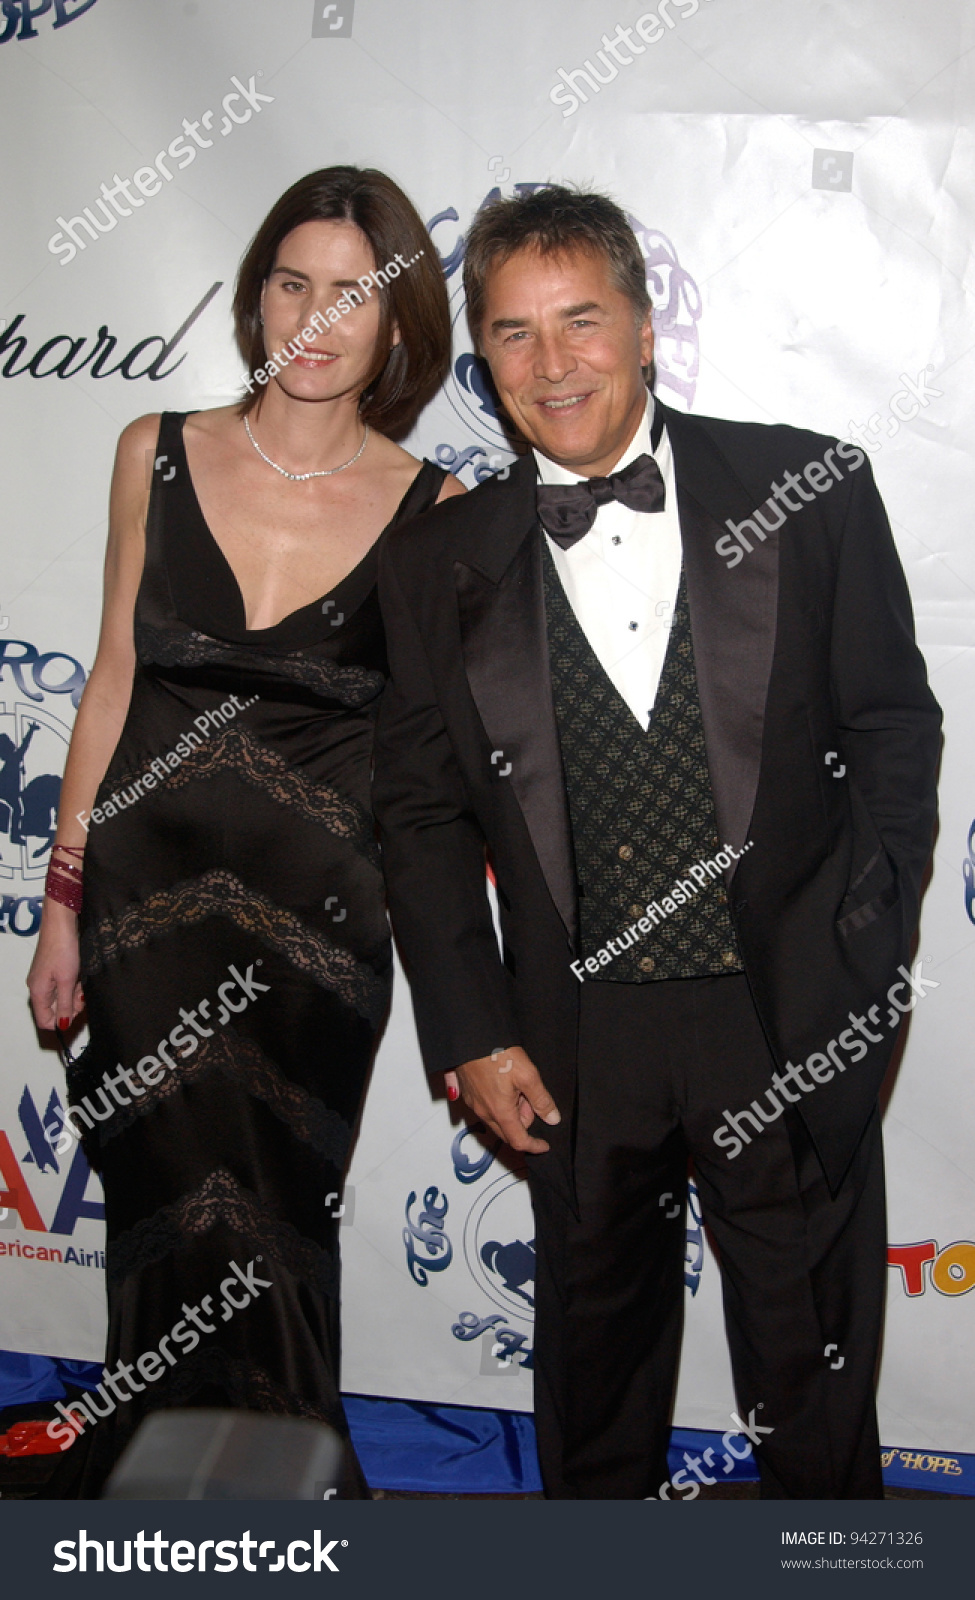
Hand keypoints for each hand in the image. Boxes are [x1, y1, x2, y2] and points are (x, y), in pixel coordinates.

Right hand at [27, 901, 83, 1031]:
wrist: (61, 923)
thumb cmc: (63, 949)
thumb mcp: (67, 981)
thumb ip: (65, 1004)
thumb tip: (62, 1025)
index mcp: (38, 992)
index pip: (45, 1021)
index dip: (62, 1021)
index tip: (77, 1010)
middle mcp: (39, 988)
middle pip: (55, 1009)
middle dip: (72, 1005)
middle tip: (82, 993)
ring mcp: (46, 979)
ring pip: (62, 997)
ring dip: (75, 993)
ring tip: (82, 981)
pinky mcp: (54, 971)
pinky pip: (64, 985)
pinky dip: (74, 984)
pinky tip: (80, 975)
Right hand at [445, 1046, 559, 1155]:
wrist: (470, 1036)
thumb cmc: (496, 1053)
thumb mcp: (528, 1075)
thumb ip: (541, 1100)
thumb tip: (552, 1118)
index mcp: (500, 1112)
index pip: (518, 1141)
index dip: (533, 1146)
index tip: (544, 1145)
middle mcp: (483, 1112)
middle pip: (507, 1131)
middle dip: (523, 1122)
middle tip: (530, 1099)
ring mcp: (473, 1103)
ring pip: (497, 1118)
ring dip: (511, 1111)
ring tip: (517, 1085)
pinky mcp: (467, 1093)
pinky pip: (486, 1107)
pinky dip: (498, 1103)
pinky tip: (503, 1083)